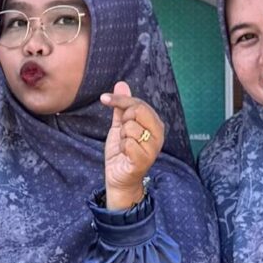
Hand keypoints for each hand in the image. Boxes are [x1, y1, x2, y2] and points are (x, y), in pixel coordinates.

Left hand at [102, 84, 164, 210]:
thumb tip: (121, 84)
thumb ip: (122, 107)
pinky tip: (124, 154)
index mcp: (155, 124)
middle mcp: (158, 135)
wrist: (118, 178)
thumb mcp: (119, 126)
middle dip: (122, 120)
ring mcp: (153, 148)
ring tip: (124, 146)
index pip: (138, 103)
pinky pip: (128, 143)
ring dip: (121, 137)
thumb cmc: (121, 152)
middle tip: (122, 133)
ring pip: (130, 127)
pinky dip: (121, 147)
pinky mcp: (144, 160)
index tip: (104, 99)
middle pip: (137, 111)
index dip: (120, 100)